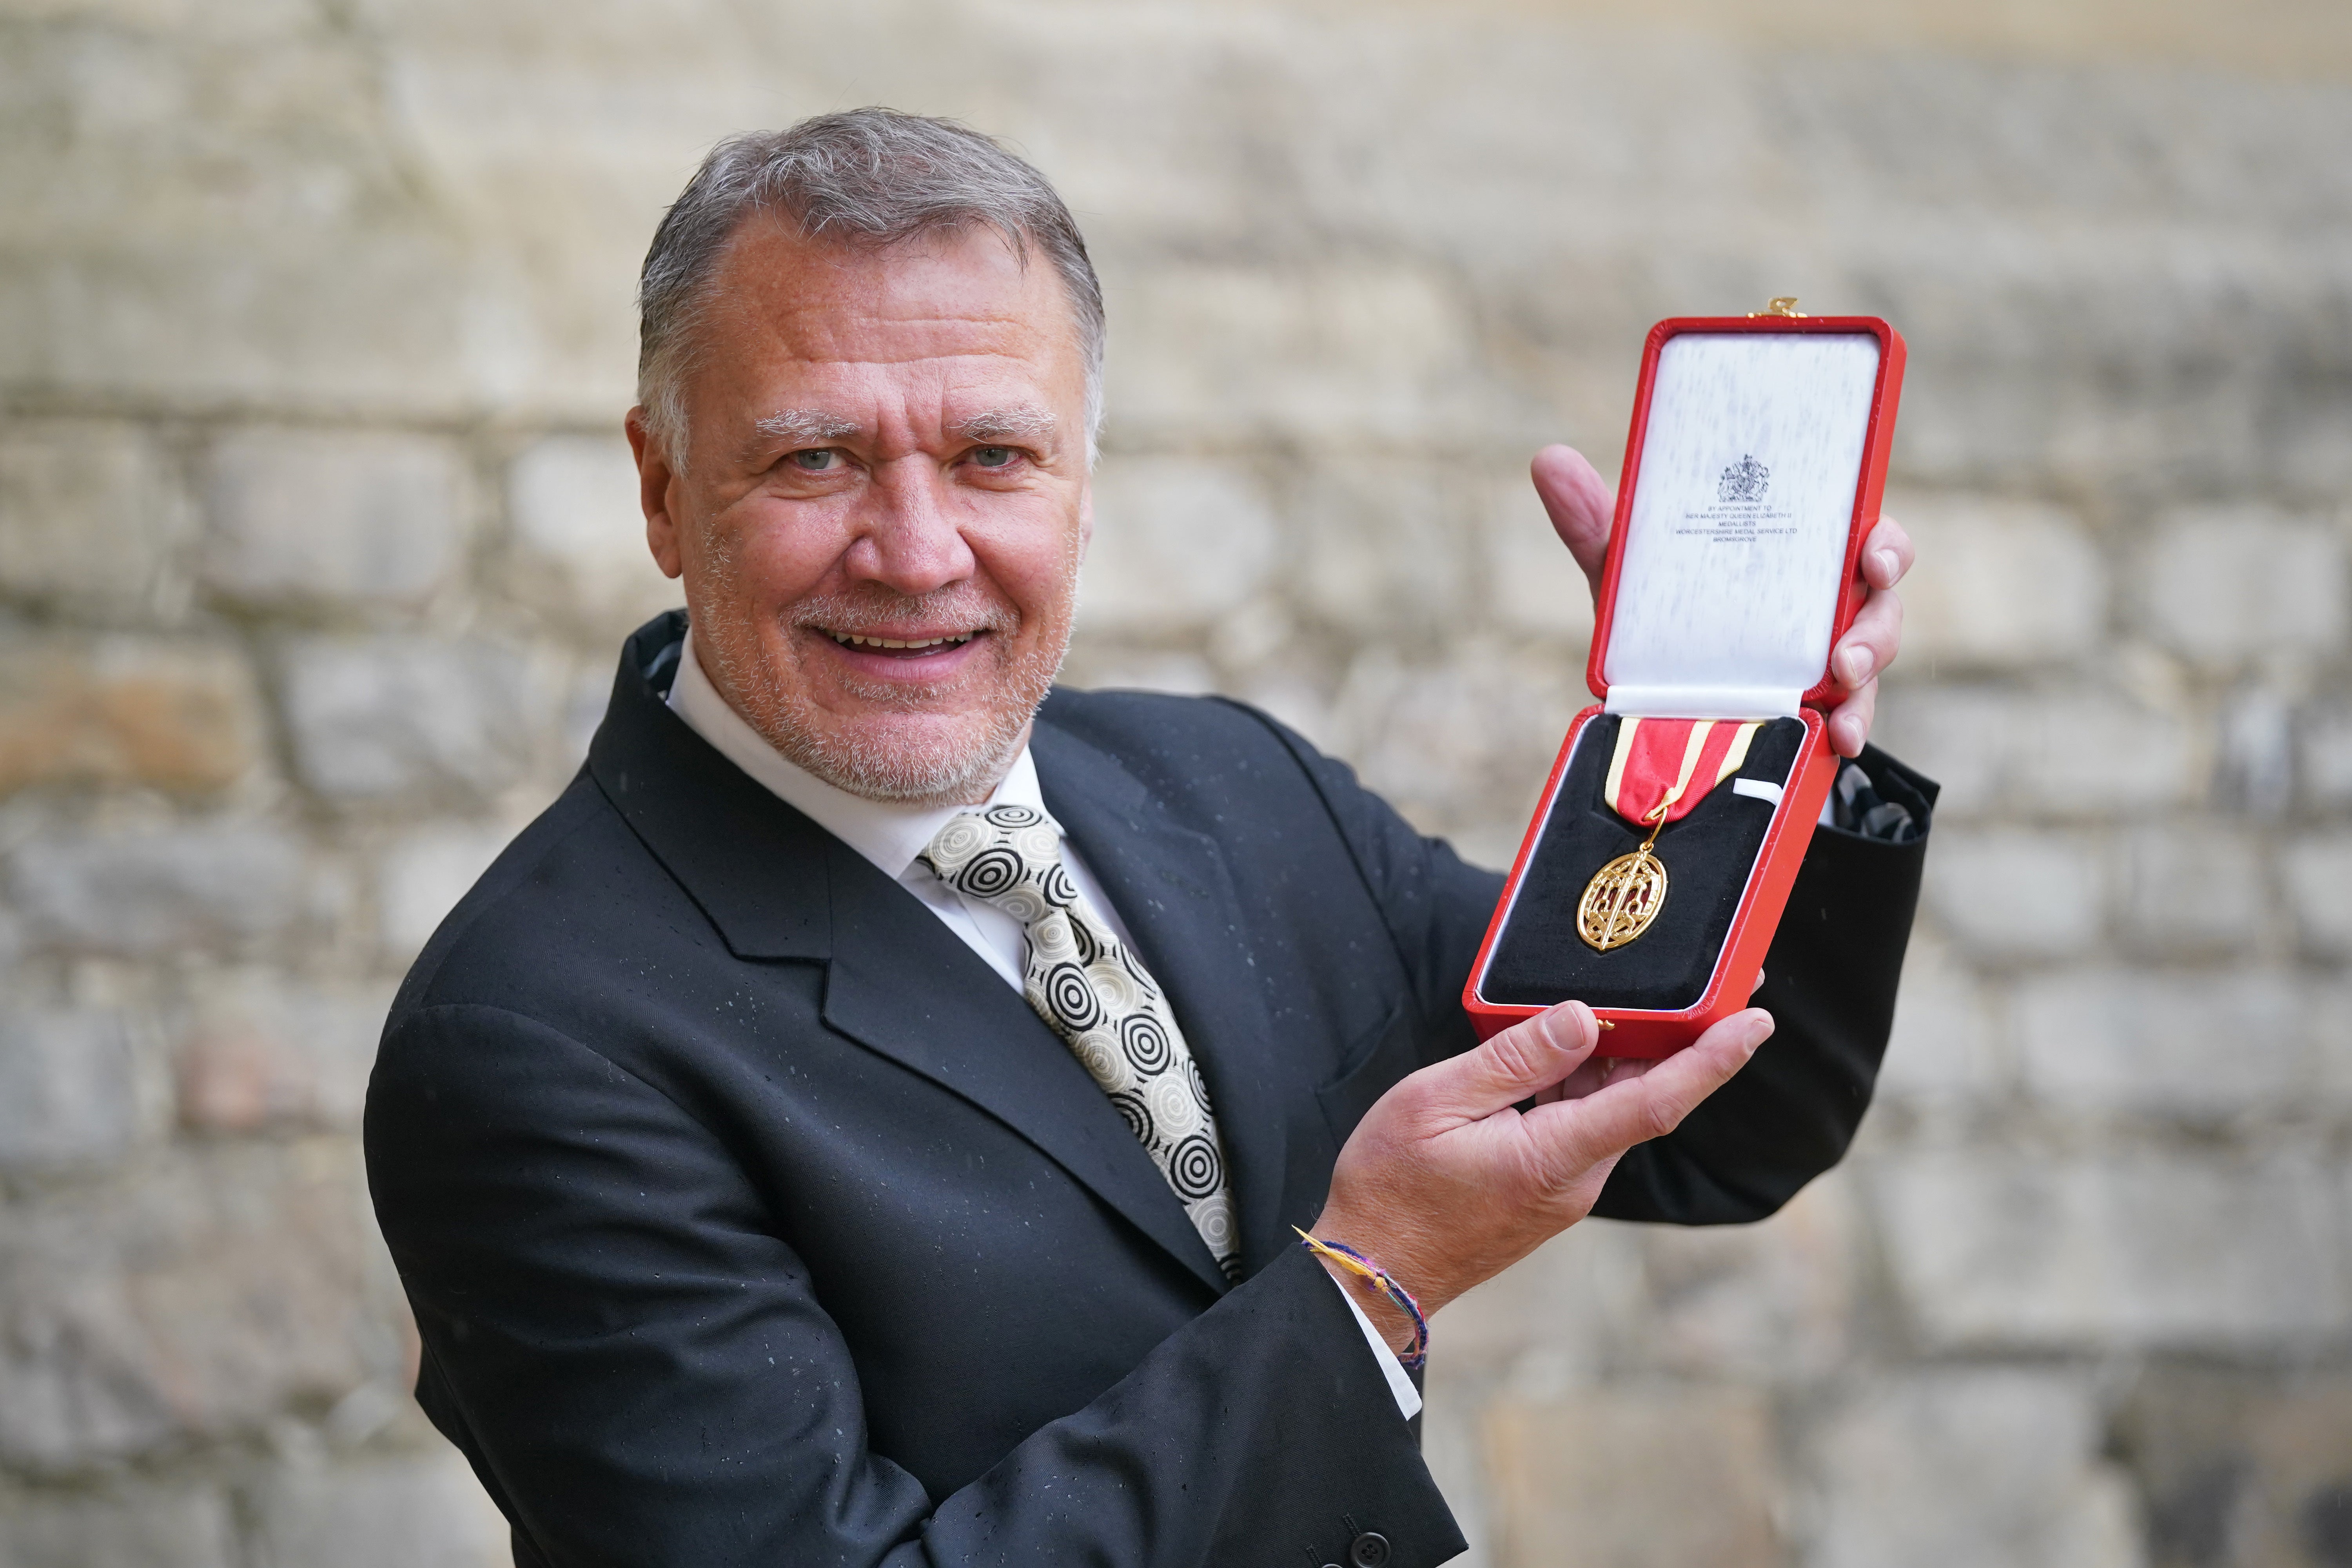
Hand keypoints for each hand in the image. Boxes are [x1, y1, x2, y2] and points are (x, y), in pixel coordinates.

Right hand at [1311, 1001, 1772, 1348]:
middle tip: (1719, 982)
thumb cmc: (1390, 1188)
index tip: (1757, 1022)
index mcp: (1553, 1156)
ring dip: (1628, 1057)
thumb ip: (1513, 1060)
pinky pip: (1583, 1125)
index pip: (1655, 1101)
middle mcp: (1576, 1178)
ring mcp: (1564, 1188)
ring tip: (1639, 998)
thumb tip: (1580, 1019)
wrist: (1374, 1273)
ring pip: (1611, 1110)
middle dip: (1685, 1041)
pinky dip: (1587, 1082)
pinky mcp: (1546, 1189)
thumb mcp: (1435, 1103)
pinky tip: (1574, 1045)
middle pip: (1644, 1098)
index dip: (1712, 1059)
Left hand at [1530, 444, 1914, 758]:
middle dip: (1877, 623)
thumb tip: (1549, 460)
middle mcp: (1822, 607)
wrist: (1647, 707)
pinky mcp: (1811, 714)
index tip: (1873, 554)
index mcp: (1798, 558)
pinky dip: (1847, 728)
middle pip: (1879, 603)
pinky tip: (1838, 740)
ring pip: (1870, 664)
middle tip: (1847, 647)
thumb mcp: (1629, 577)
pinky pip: (1846, 719)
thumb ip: (1595, 524)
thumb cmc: (1661, 620)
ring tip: (1838, 691)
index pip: (1863, 536)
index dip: (1883, 543)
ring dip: (1864, 681)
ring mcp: (1822, 663)